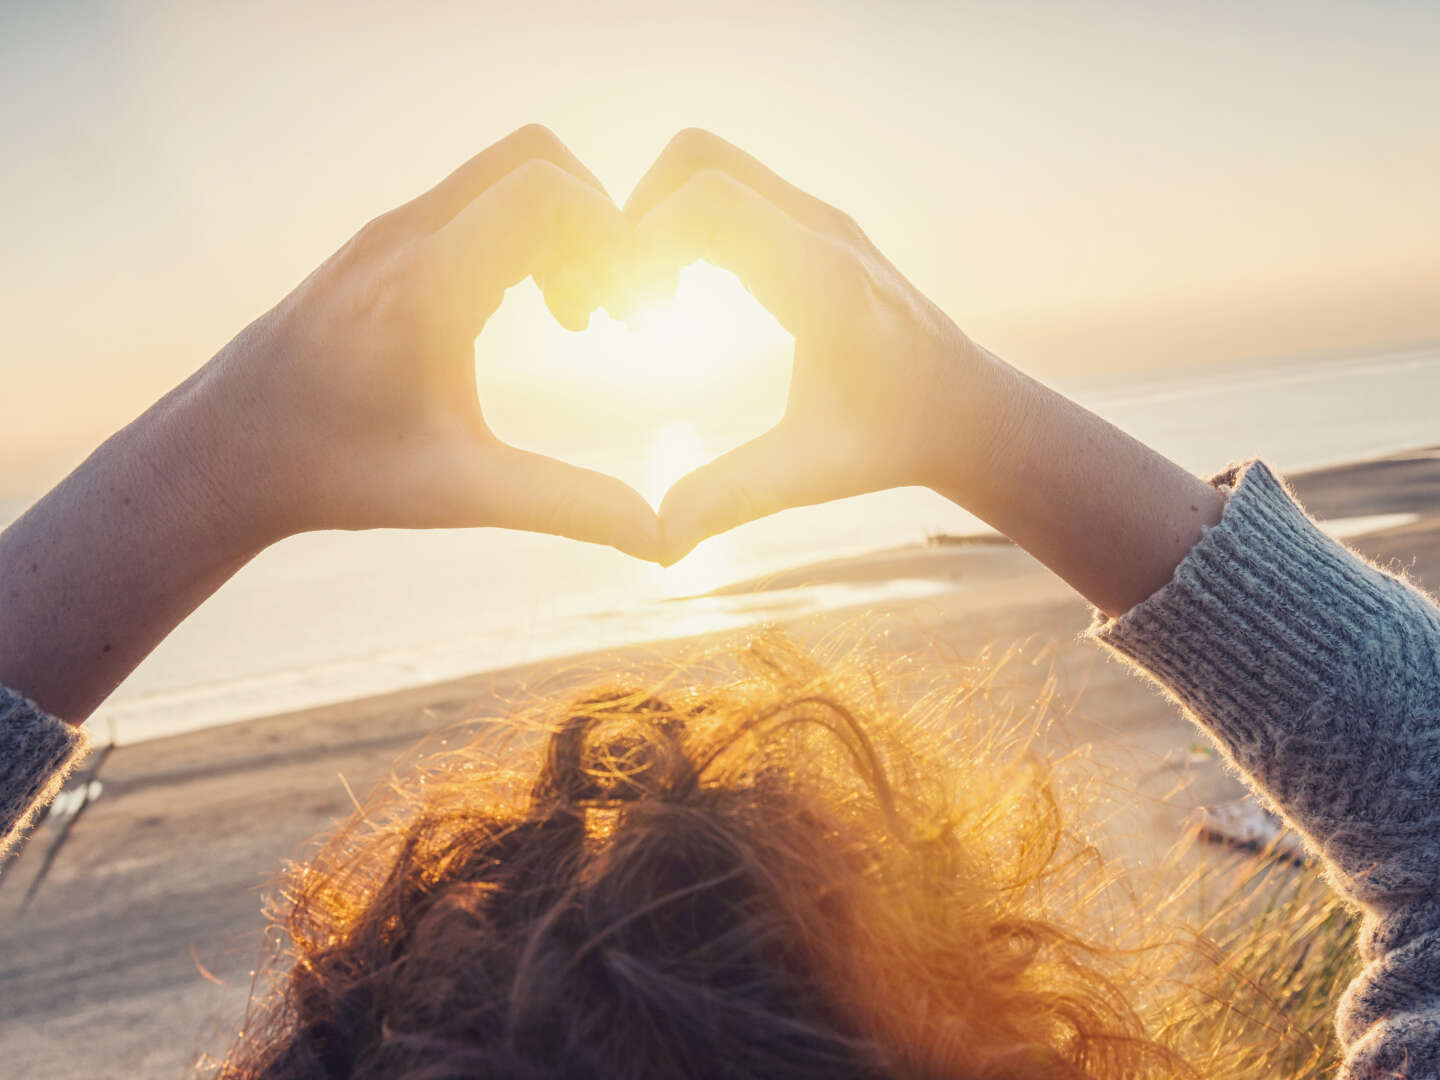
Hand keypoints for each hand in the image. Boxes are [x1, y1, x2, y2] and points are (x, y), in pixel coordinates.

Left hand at [198, 124, 658, 558]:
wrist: (225, 452)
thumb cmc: (338, 474)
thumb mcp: (461, 495)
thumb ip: (567, 506)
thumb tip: (662, 540)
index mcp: (425, 287)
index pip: (546, 191)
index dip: (612, 237)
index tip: (627, 314)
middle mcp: (404, 238)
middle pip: (533, 159)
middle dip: (595, 221)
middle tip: (607, 307)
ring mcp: (388, 232)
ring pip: (504, 174)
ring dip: (560, 229)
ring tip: (576, 317)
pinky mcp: (382, 242)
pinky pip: (474, 201)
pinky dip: (523, 234)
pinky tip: (531, 309)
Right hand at [625, 129, 1006, 564]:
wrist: (969, 412)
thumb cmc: (893, 443)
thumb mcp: (811, 474)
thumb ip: (731, 499)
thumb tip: (657, 546)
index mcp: (821, 277)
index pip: (704, 200)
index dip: (641, 243)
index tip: (627, 316)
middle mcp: (823, 228)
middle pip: (696, 157)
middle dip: (638, 214)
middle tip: (626, 298)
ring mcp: (822, 218)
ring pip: (711, 165)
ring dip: (660, 217)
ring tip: (650, 302)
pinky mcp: (817, 225)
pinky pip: (731, 189)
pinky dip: (688, 223)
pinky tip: (682, 298)